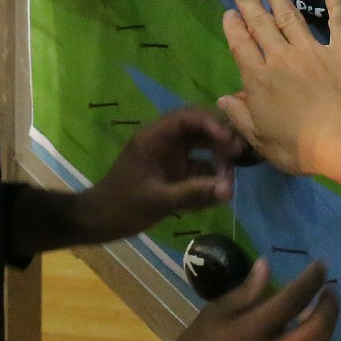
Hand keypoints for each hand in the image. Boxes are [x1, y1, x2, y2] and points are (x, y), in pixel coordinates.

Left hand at [78, 106, 238, 243]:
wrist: (99, 222)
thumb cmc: (121, 206)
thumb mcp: (157, 200)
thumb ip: (192, 194)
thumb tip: (229, 190)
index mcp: (154, 137)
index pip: (187, 118)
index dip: (211, 124)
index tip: (230, 141)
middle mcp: (165, 143)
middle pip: (199, 130)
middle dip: (221, 140)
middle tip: (241, 156)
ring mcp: (171, 159)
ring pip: (202, 150)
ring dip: (218, 161)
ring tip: (229, 181)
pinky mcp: (175, 176)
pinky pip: (199, 170)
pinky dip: (211, 179)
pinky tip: (220, 194)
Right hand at [147, 259, 338, 340]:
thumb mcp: (214, 315)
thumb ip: (245, 293)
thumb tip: (267, 266)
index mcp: (252, 330)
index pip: (294, 298)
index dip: (312, 279)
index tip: (321, 266)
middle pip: (319, 329)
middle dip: (331, 306)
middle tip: (330, 293)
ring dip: (325, 334)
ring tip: (317, 321)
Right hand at [217, 0, 340, 175]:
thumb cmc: (297, 146)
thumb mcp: (259, 139)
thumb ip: (240, 116)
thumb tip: (224, 99)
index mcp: (259, 79)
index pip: (240, 46)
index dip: (233, 27)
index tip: (229, 12)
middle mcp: (281, 57)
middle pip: (260, 23)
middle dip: (249, 0)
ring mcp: (312, 50)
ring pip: (290, 15)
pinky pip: (338, 21)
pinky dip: (336, 0)